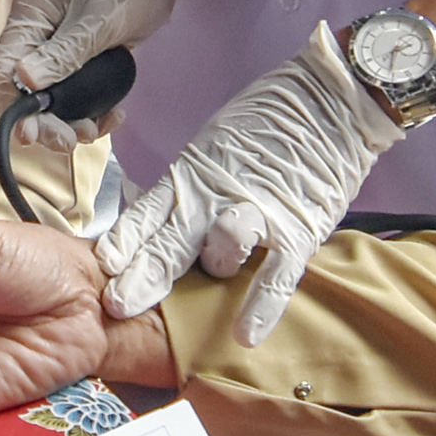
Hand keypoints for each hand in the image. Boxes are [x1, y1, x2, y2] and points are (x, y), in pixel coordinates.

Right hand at [0, 0, 197, 140]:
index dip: (13, 105)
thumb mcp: (97, 21)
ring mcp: (57, 53)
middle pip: (24, 92)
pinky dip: (89, 114)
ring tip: (94, 130)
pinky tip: (112, 117)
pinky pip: (73, 98)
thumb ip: (64, 52)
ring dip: (68, 123)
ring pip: (49, 101)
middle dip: (44, 122)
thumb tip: (25, 80)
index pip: (3, 68)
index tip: (32, 133)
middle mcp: (36, 38)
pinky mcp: (78, 65)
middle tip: (69, 141)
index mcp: (30, 18)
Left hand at [94, 35, 394, 336]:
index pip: (146, 215)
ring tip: (202, 286)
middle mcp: (215, 197)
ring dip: (210, 270)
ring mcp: (257, 214)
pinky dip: (262, 307)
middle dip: (142, 277)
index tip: (103, 267)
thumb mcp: (215, 147)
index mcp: (191, 177)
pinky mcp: (298, 229)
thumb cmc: (272, 122)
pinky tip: (245, 336)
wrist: (332, 99)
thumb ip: (190, 187)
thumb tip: (158, 222)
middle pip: (170, 244)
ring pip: (219, 253)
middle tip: (117, 305)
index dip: (124, 243)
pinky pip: (276, 275)